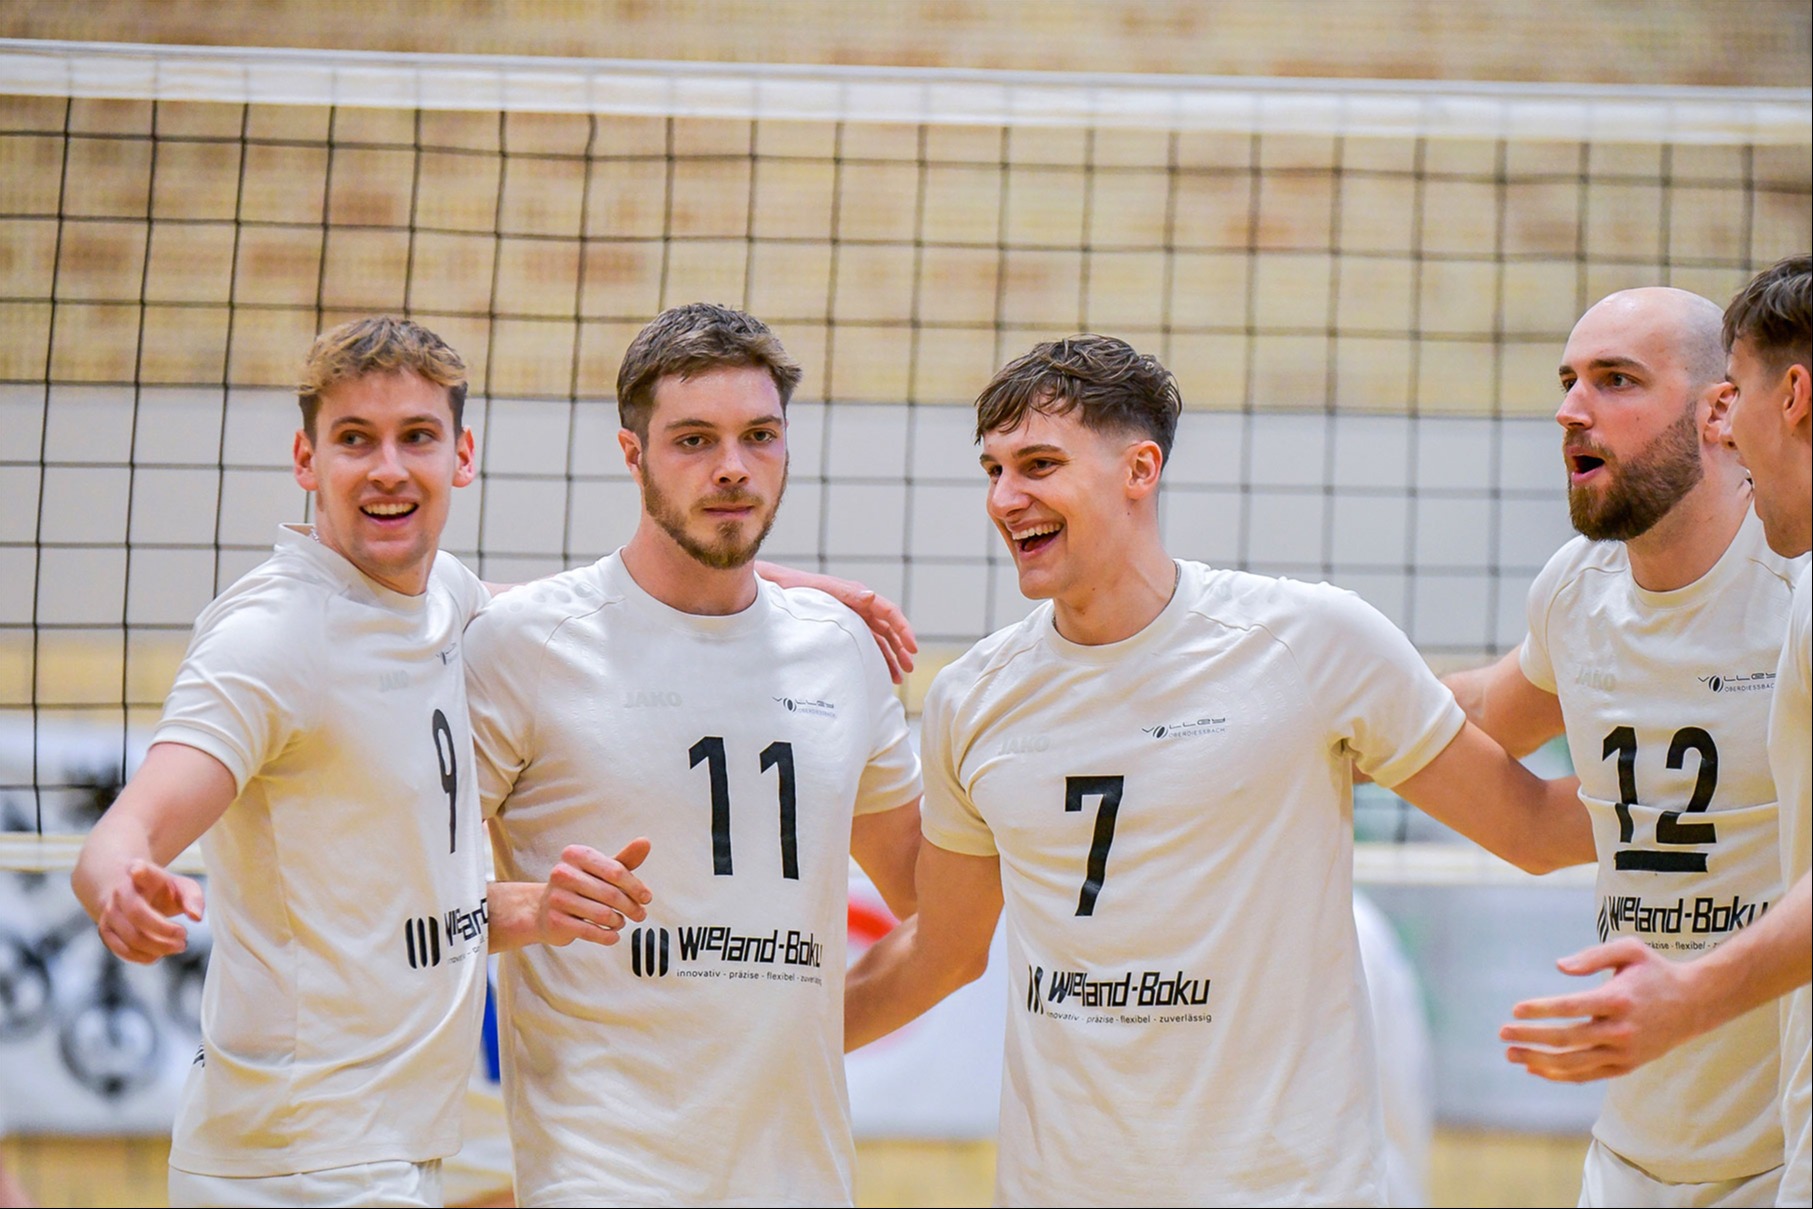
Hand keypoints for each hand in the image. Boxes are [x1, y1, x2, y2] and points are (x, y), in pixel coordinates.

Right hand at [95, 859, 204, 963]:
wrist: (129, 892)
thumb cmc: (162, 890)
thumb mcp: (182, 886)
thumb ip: (193, 898)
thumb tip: (196, 917)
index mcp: (143, 874)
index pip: (139, 870)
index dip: (138, 871)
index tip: (137, 870)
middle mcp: (120, 892)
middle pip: (137, 914)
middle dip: (164, 930)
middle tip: (184, 936)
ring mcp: (109, 912)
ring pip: (131, 937)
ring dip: (158, 947)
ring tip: (178, 946)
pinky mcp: (105, 931)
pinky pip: (121, 950)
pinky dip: (142, 957)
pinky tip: (158, 954)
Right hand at [536, 838, 653, 947]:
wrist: (543, 910)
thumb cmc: (579, 886)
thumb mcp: (601, 870)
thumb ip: (625, 859)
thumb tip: (645, 842)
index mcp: (576, 854)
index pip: (616, 871)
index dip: (636, 887)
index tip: (647, 898)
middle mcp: (563, 873)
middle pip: (611, 894)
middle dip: (631, 907)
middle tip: (640, 915)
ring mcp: (556, 897)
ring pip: (603, 914)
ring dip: (618, 921)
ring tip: (620, 922)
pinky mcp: (555, 921)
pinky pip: (590, 931)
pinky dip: (607, 936)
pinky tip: (613, 935)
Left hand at [755, 563, 917, 682]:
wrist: (775, 588)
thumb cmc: (796, 588)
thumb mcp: (821, 589)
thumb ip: (846, 593)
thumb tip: (871, 596)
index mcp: (858, 595)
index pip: (889, 612)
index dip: (903, 630)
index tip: (912, 648)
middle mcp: (859, 605)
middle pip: (888, 629)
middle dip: (901, 649)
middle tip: (909, 669)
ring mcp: (852, 616)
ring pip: (879, 638)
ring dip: (890, 656)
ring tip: (898, 677)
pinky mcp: (843, 625)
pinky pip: (865, 641)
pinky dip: (874, 656)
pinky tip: (878, 671)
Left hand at [1499, 938, 1702, 1081]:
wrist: (1694, 1004)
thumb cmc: (1654, 971)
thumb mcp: (1629, 950)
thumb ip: (1592, 955)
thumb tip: (1558, 967)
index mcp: (1619, 1000)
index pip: (1571, 1008)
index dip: (1541, 1010)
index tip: (1515, 1010)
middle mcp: (1622, 1031)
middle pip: (1568, 1039)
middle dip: (1531, 1037)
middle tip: (1502, 1032)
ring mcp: (1625, 1053)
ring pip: (1575, 1063)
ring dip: (1539, 1061)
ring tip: (1510, 1054)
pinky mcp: (1626, 1066)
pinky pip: (1587, 1075)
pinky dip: (1560, 1075)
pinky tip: (1534, 1068)